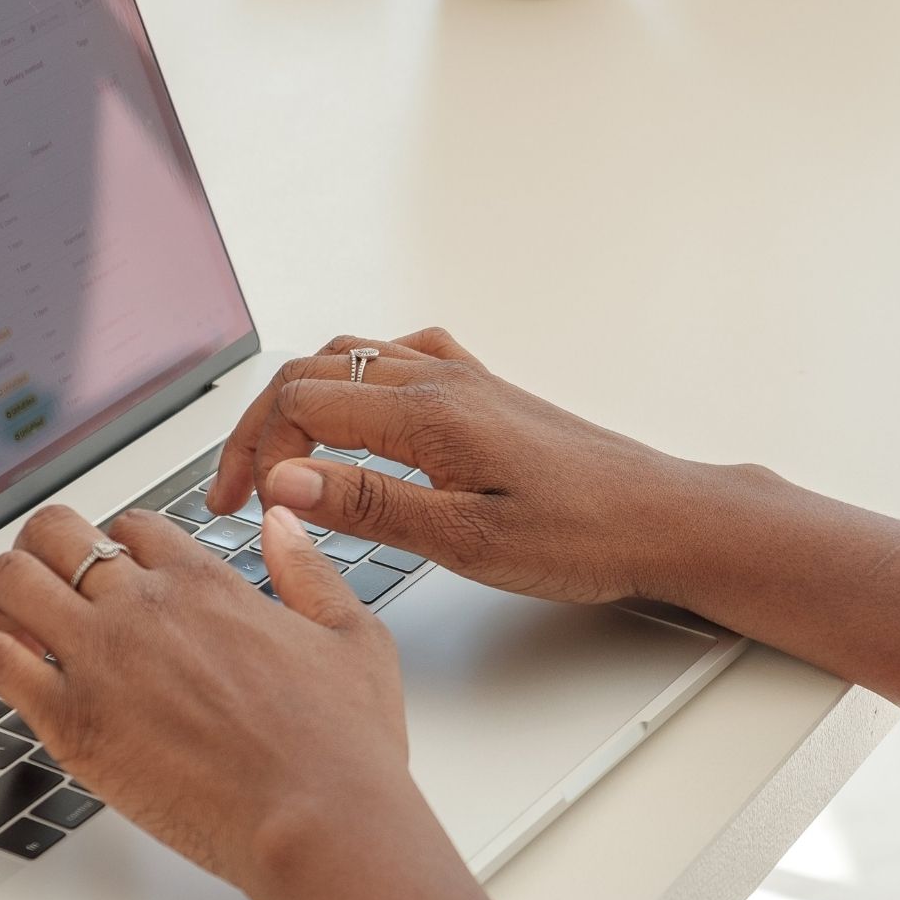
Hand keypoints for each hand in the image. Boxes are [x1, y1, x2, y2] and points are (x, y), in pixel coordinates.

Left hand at [0, 505, 497, 899]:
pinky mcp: (70, 719)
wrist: (318, 818)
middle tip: (44, 580)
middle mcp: (145, 606)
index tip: (112, 568)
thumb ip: (310, 569)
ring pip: (11, 580)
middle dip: (43, 549)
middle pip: (57, 534)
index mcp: (206, 583)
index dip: (116, 542)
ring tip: (7, 619)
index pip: (132, 526)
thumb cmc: (342, 744)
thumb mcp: (352, 635)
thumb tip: (282, 520)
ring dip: (1, 592)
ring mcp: (101, 658)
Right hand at [206, 328, 759, 605]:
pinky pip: (398, 358)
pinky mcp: (485, 391)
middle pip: (313, 373)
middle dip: (260, 428)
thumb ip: (370, 505)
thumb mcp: (467, 542)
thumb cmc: (583, 537)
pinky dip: (352, 379)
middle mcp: (441, 380)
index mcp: (428, 414)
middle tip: (235, 490)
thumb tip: (286, 478)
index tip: (238, 506)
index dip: (253, 452)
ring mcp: (464, 379)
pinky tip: (357, 416)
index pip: (300, 404)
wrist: (664, 518)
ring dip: (300, 400)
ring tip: (280, 457)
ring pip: (350, 358)